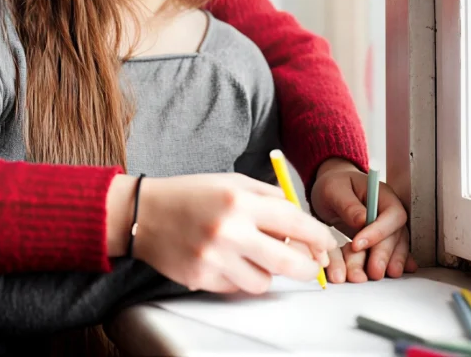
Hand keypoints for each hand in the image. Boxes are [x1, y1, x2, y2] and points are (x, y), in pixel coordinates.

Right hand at [124, 173, 334, 294]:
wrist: (144, 212)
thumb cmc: (192, 194)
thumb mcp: (234, 183)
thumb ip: (271, 199)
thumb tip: (304, 225)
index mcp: (240, 201)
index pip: (296, 223)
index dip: (318, 237)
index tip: (325, 244)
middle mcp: (229, 231)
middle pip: (288, 263)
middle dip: (308, 268)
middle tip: (311, 267)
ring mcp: (214, 258)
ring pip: (264, 282)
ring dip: (267, 273)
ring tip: (253, 256)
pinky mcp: (201, 278)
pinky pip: (237, 288)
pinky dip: (240, 278)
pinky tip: (228, 260)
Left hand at [310, 158, 417, 279]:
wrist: (332, 190)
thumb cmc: (334, 186)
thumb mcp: (334, 190)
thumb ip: (348, 204)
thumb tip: (363, 220)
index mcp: (382, 194)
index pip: (392, 214)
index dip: (379, 231)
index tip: (357, 244)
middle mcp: (390, 210)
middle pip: (396, 234)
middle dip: (384, 253)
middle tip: (373, 271)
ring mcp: (388, 225)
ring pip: (396, 245)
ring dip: (389, 262)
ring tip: (378, 276)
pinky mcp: (383, 238)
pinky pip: (392, 250)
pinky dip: (394, 261)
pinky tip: (394, 272)